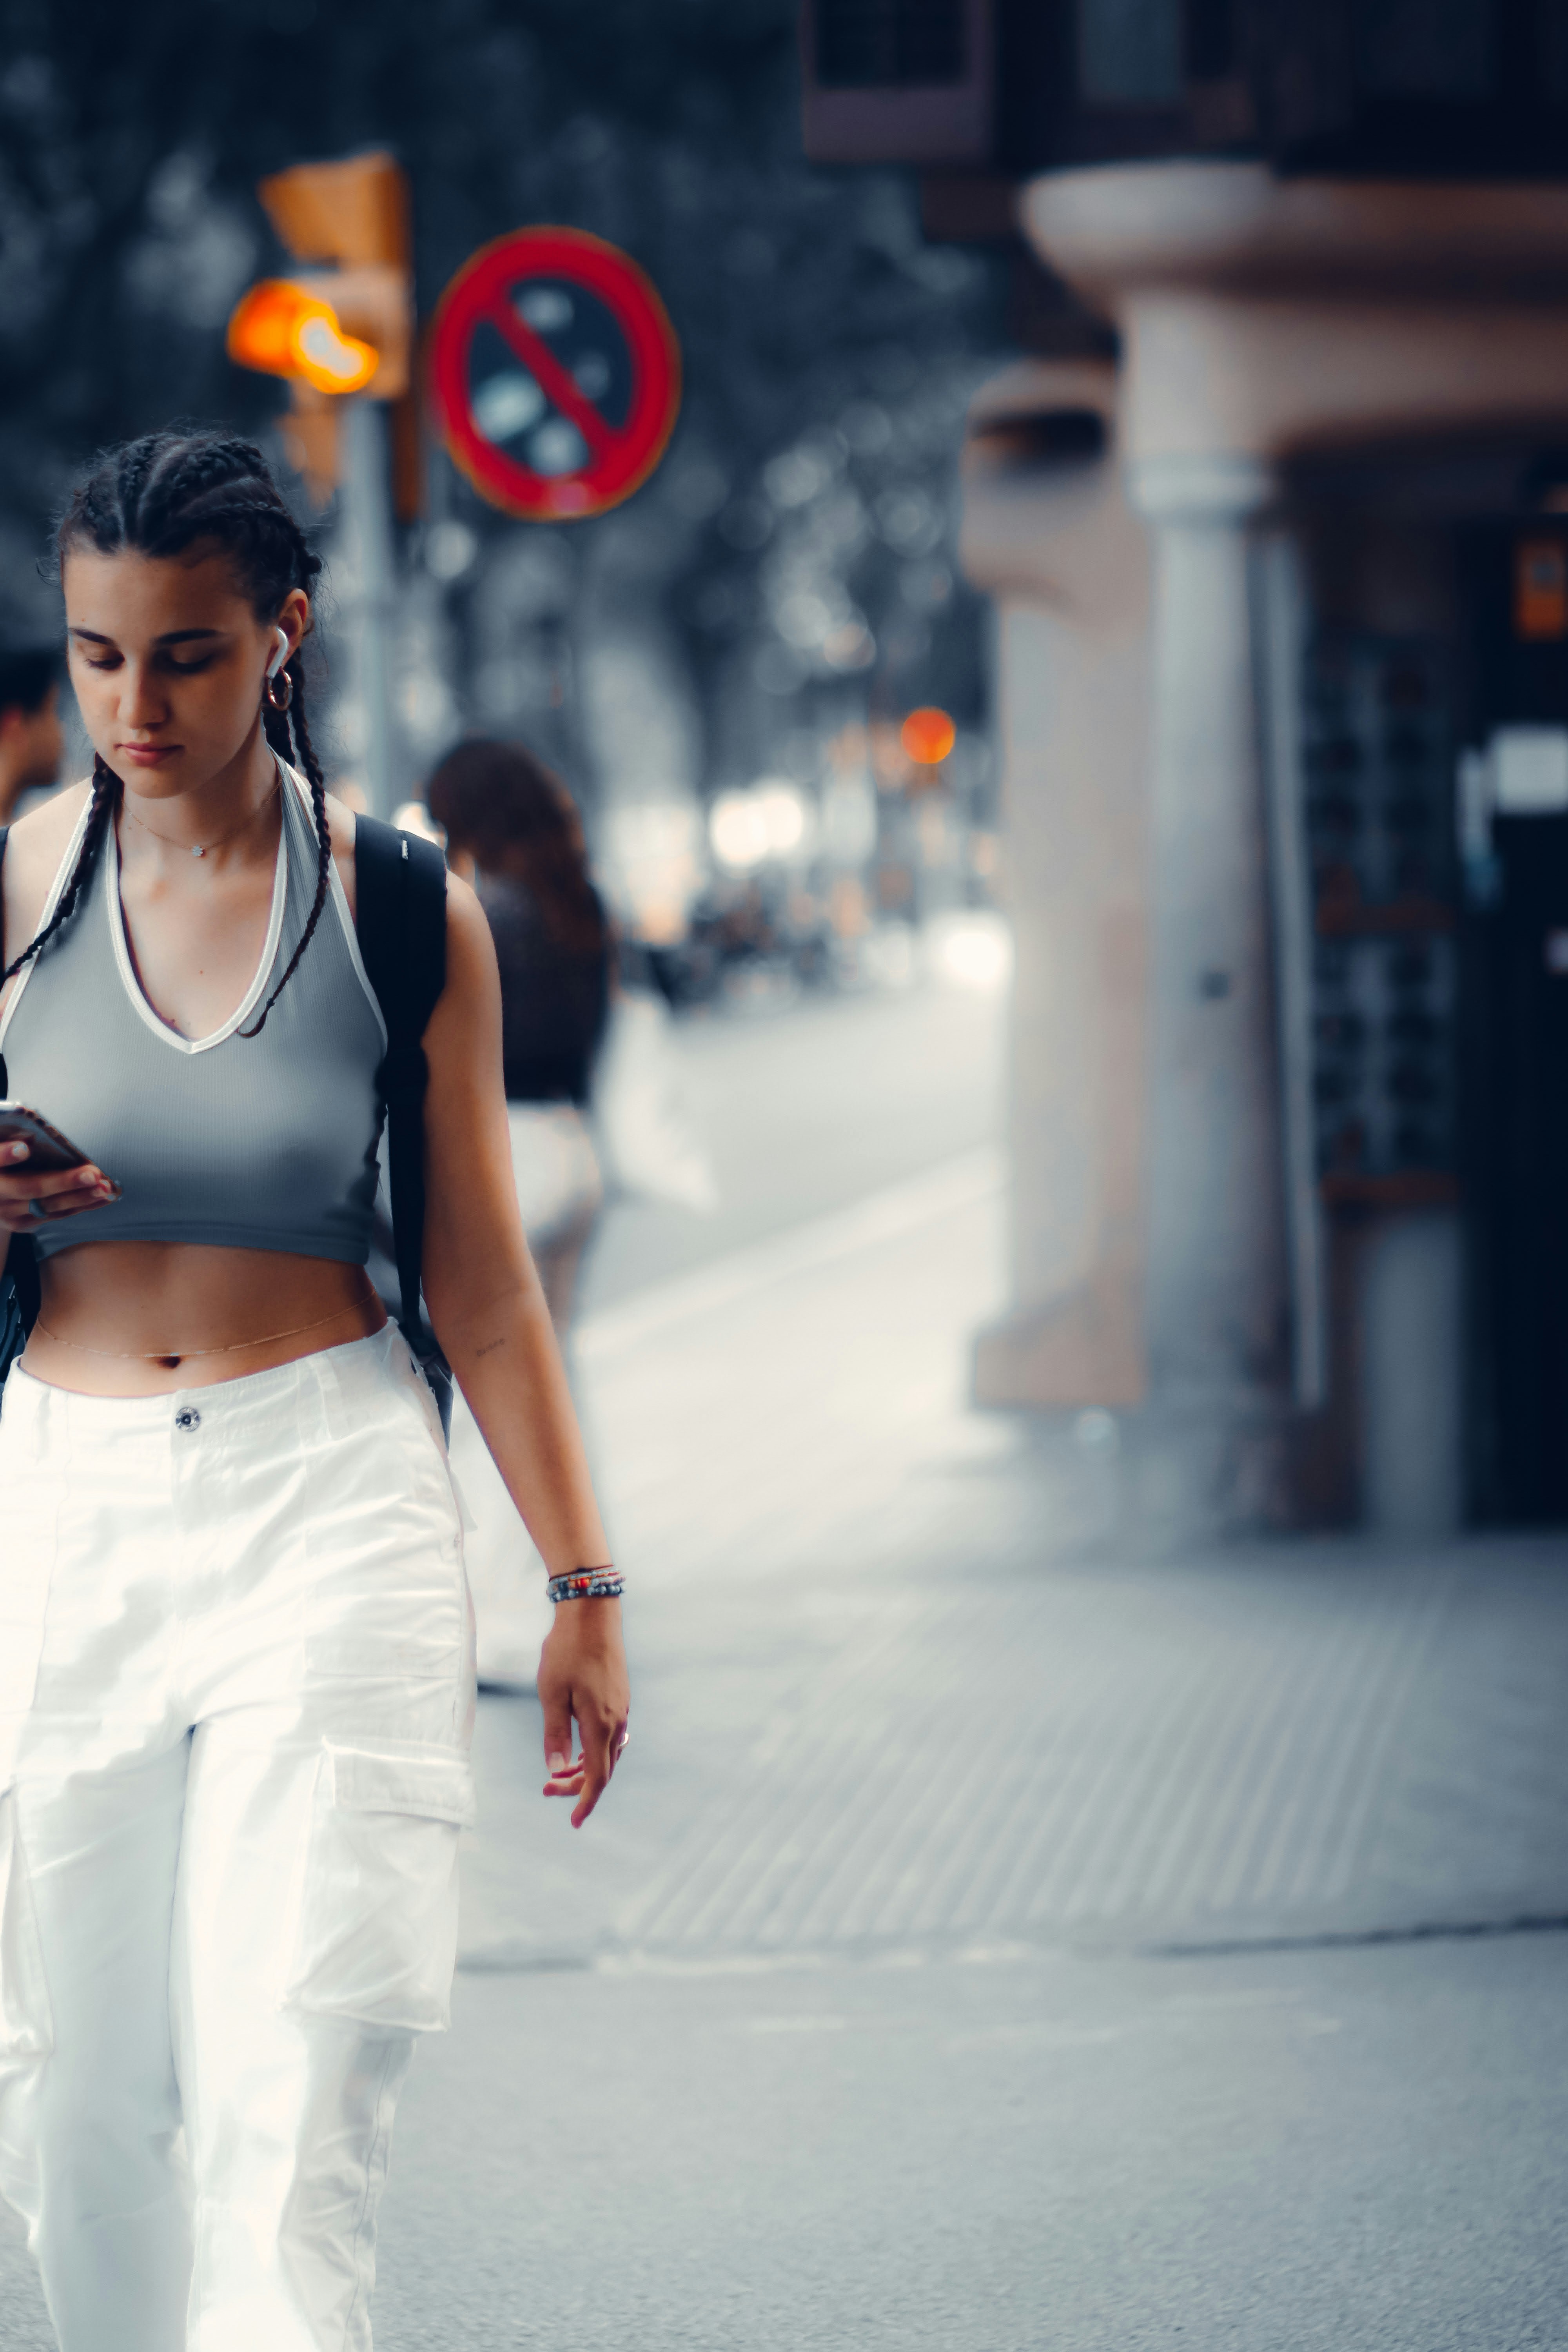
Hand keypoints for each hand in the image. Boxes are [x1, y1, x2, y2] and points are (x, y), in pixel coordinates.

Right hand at [0, 1142, 118, 1234]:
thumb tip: (33, 1127)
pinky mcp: (25, 1223)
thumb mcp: (2, 1147)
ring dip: (81, 1196)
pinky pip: (58, 1215)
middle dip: (63, 1181)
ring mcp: (10, 1213)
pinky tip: (104, 1195)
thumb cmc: (4, 1162)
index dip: (5, 1155)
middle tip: (92, 1174)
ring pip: (49, 1206)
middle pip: (29, 1188)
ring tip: (105, 1186)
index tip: (24, 1149)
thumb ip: (9, 1141)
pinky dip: (84, 1204)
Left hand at [538, 1596, 629, 1827]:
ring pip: (609, 1752)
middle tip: (547, 1788)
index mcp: (600, 1723)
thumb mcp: (551, 1693)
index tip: (574, 1822)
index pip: (596, 1776)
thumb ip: (554, 1734)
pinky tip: (577, 1743)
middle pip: (603, 1768)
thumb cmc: (567, 1651)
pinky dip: (595, 1749)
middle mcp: (616, 1720)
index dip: (585, 1801)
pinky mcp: (619, 1696)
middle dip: (578, 1785)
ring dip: (586, 1767)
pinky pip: (611, 1735)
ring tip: (559, 1770)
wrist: (592, 1612)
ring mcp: (621, 1707)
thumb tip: (556, 1770)